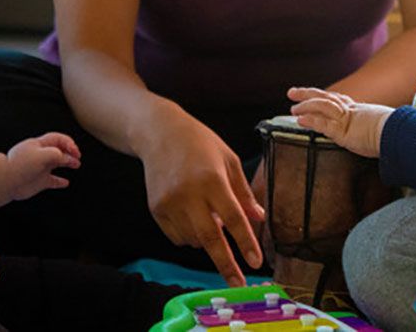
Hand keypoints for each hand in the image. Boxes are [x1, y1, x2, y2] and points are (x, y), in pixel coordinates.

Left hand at [6, 132, 80, 201]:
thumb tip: (66, 157)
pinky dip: (60, 181)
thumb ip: (56, 154)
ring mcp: (40, 168)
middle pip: (59, 150)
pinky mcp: (39, 181)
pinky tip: (65, 183)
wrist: (5, 181)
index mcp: (39, 145)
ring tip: (76, 165)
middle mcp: (40, 155)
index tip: (75, 150)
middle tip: (78, 156)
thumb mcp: (41, 154)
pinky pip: (52, 180)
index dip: (68, 142)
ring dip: (68, 163)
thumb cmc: (19, 166)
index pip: (57, 139)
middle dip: (70, 152)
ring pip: (57, 163)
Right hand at [141, 106, 265, 286]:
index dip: (246, 242)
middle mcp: (189, 193)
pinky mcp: (156, 209)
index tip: (256, 262)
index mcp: (212, 178)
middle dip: (226, 264)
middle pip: (210, 238)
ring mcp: (169, 203)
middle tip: (238, 283)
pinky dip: (189, 236)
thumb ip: (243, 192)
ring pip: (193, 240)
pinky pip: (177, 237)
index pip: (233, 218)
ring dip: (207, 240)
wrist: (159, 133)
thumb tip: (259, 218)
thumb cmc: (200, 143)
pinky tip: (192, 215)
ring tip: (209, 216)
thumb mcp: (229, 159)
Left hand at [287, 87, 391, 157]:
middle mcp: (352, 111)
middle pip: (326, 97)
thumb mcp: (389, 127)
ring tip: (292, 107)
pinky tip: (299, 119)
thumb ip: (384, 128)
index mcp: (362, 111)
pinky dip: (310, 120)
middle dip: (308, 94)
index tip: (315, 95)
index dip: (325, 97)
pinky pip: (323, 124)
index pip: (340, 101)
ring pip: (321, 107)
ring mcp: (347, 120)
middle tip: (292, 92)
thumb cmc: (399, 132)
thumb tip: (395, 133)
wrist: (401, 134)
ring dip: (305, 105)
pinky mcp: (343, 131)